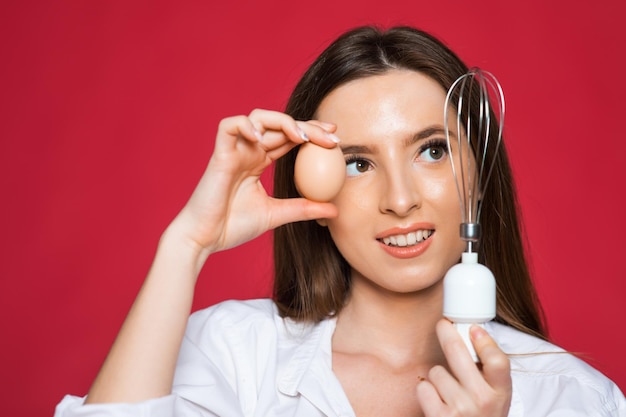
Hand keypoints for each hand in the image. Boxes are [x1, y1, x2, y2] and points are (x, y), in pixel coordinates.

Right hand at [168, 109, 339, 257]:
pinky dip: (246, 126)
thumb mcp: (278, 214)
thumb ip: (304, 207)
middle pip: (280, 125)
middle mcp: (248, 150)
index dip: (312, 133)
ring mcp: (233, 149)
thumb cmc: (233, 226)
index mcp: (259, 161)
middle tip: (331, 136)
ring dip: (282, 121)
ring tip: (301, 137)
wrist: (205, 239)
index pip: (289, 138)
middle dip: (307, 125)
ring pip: (258, 118)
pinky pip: (229, 126)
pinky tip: (263, 139)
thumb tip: (335, 209)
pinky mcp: (219, 153)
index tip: (336, 140)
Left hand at [416, 320, 511, 416]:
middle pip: (458, 353)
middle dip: (446, 332)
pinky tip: (437, 401)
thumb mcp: (494, 395)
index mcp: (501, 393)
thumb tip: (472, 331)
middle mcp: (483, 400)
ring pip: (437, 371)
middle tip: (443, 324)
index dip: (484, 341)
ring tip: (448, 391)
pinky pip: (423, 387)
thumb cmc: (481, 415)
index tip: (473, 328)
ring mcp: (461, 409)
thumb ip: (488, 371)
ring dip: (438, 376)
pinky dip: (426, 391)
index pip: (498, 361)